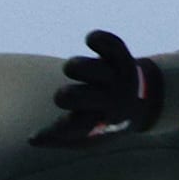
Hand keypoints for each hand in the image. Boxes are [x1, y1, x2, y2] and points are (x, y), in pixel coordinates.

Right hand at [30, 30, 161, 146]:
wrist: (146, 100)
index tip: (37, 135)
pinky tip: (90, 40)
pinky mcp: (119, 55)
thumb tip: (31, 140)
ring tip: (72, 69)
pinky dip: (97, 39)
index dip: (54, 131)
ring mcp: (115, 77)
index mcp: (101, 122)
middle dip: (64, 96)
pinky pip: (109, 43)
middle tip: (63, 97)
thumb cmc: (105, 121)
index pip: (74, 127)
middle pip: (77, 97)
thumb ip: (60, 138)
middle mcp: (110, 100)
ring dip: (76, 67)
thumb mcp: (88, 137)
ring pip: (89, 69)